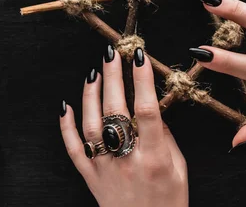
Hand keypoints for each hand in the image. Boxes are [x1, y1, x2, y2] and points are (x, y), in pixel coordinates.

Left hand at [60, 46, 187, 206]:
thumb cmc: (168, 203)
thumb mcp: (180, 170)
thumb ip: (166, 138)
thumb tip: (153, 107)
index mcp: (155, 158)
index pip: (146, 111)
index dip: (142, 81)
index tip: (139, 56)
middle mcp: (127, 161)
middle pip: (116, 111)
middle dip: (114, 78)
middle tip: (113, 53)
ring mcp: (104, 169)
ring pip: (92, 126)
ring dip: (91, 96)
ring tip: (95, 72)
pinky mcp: (90, 177)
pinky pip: (73, 149)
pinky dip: (66, 126)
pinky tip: (65, 105)